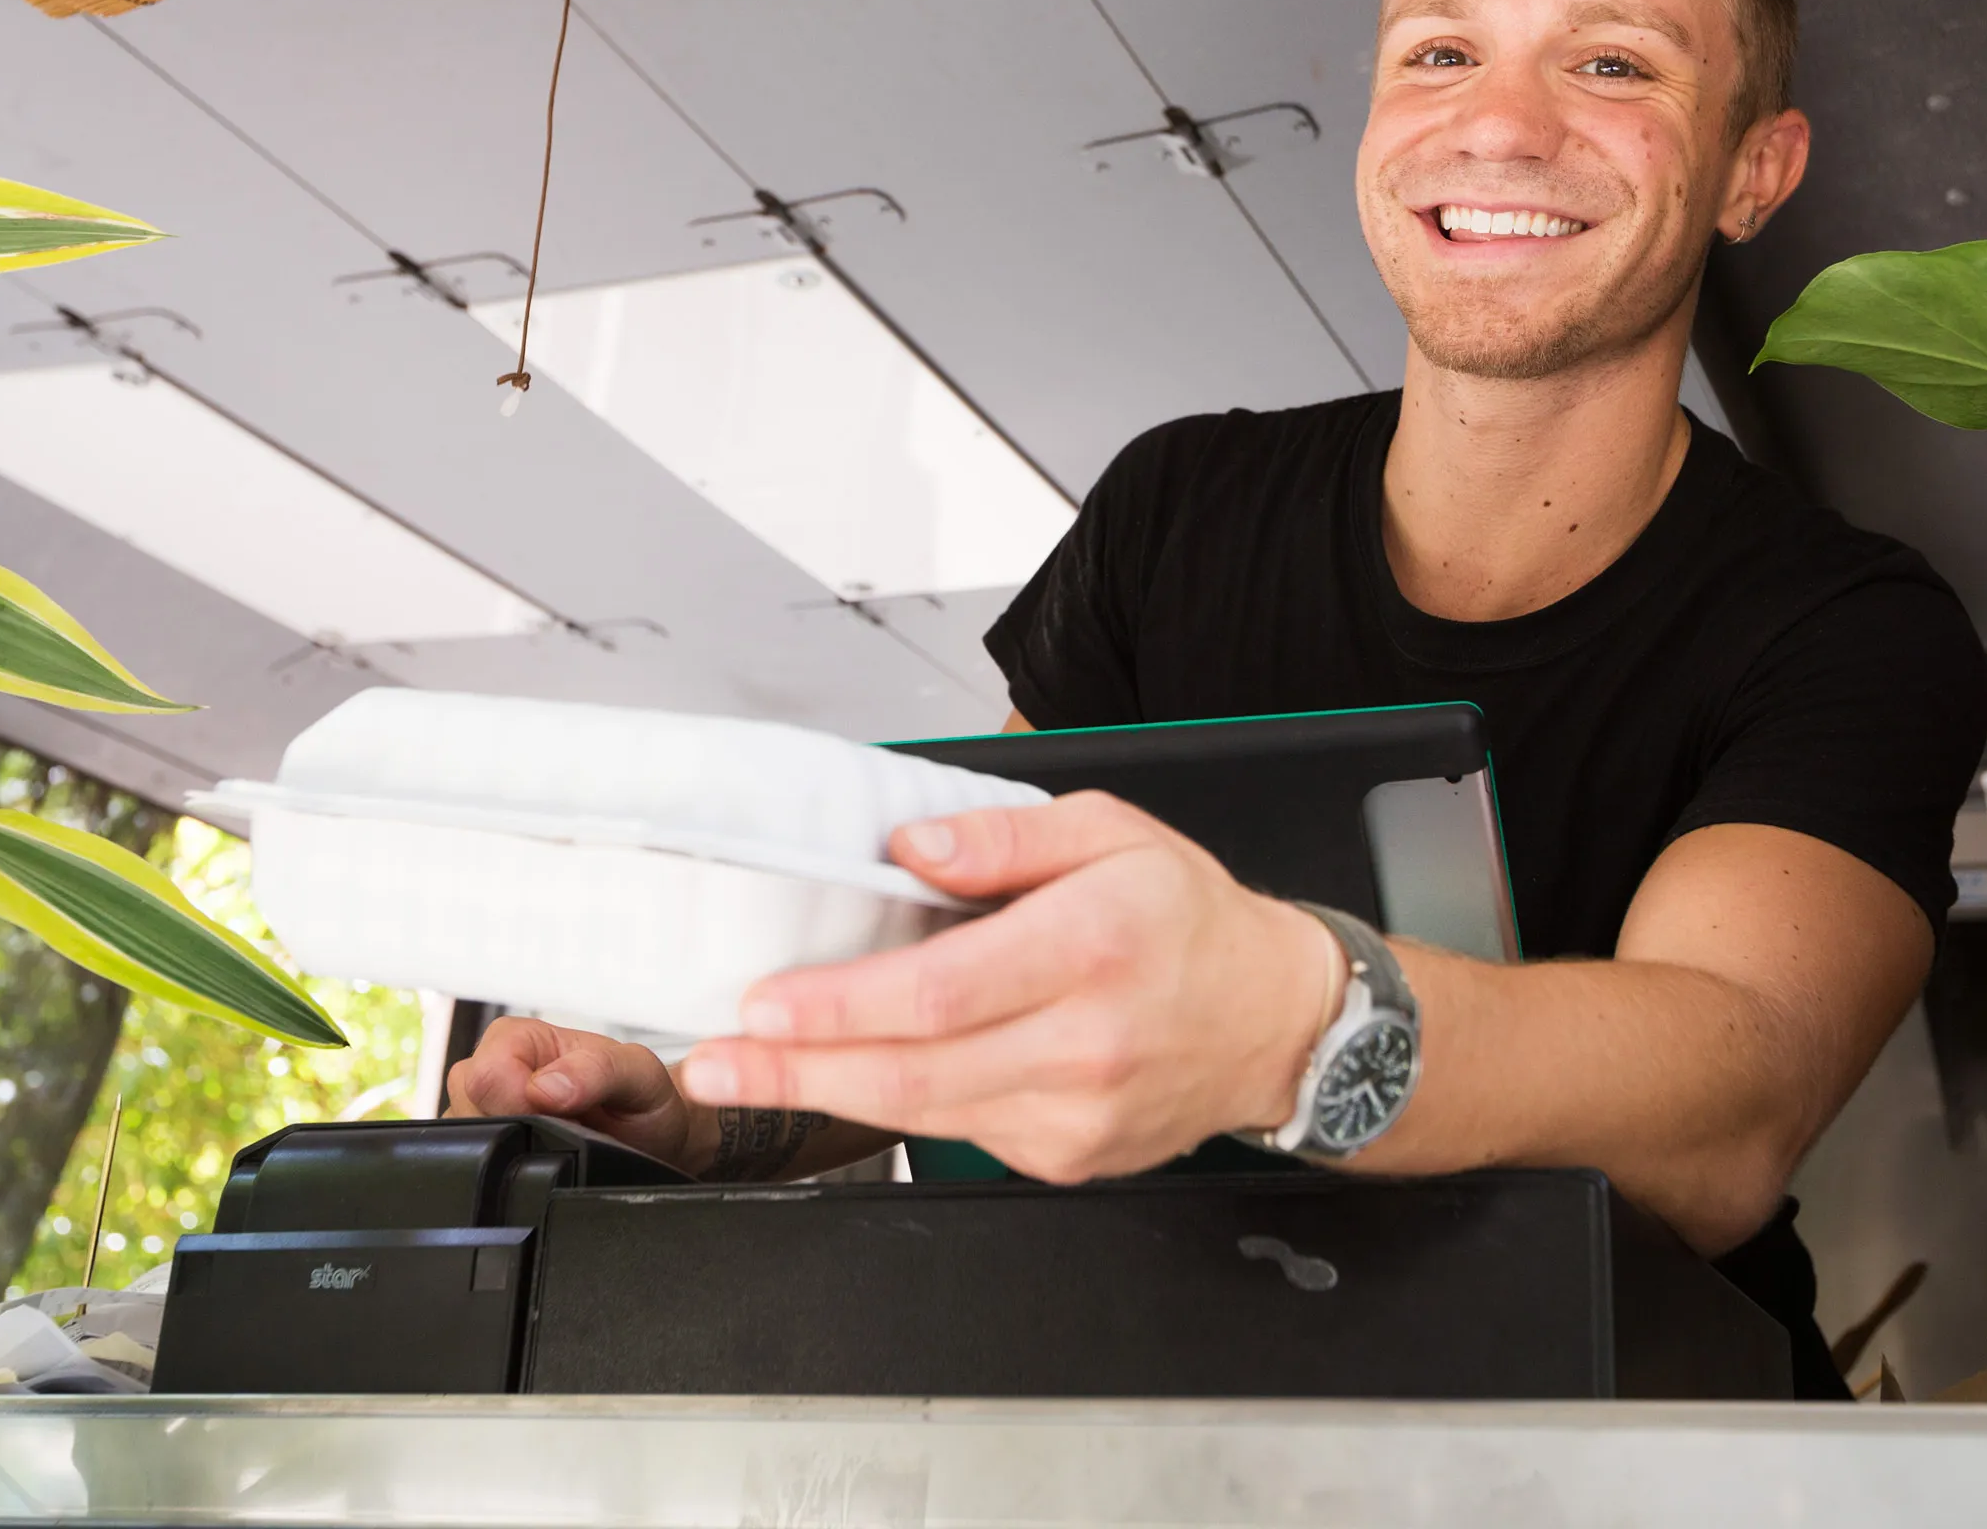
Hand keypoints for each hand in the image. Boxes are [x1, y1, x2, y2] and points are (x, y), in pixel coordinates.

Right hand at [445, 1016, 696, 1164]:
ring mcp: (479, 1114)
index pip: (486, 1075)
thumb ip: (599, 1070)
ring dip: (517, 1153)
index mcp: (516, 1037)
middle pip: (470, 1112)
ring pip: (468, 1146)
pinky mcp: (480, 1151)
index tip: (563, 1111)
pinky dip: (511, 1172)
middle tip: (568, 1128)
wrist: (649, 1142)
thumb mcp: (639, 1074)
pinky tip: (543, 1158)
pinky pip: (473, 1171)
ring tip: (560, 1140)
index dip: (521, 1103)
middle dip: (520, 1131)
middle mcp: (489, 1071)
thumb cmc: (640, 1100)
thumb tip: (544, 1087)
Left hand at [677, 791, 1341, 1182]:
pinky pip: (962, 1133)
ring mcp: (1076, 1114)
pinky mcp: (1067, 1157)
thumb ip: (1005, 834)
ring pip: (926, 1114)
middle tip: (713, 1064)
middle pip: (915, 1071)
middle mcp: (1086, 1041)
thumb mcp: (1111, 831)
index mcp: (1095, 945)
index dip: (842, 1006)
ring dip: (825, 1096)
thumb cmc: (1186, 918)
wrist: (1273, 1020)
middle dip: (796, 1072)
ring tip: (746, 1073)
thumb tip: (912, 848)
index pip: (943, 990)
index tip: (764, 1003)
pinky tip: (854, 1076)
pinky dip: (899, 1104)